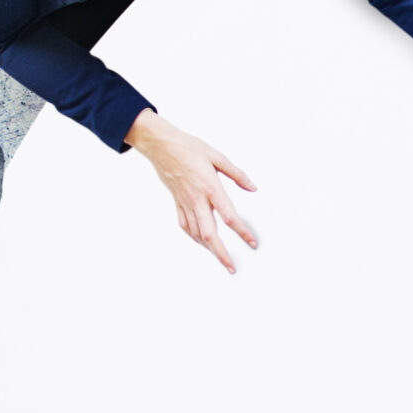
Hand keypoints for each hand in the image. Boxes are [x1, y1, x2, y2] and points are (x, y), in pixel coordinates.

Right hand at [125, 110, 260, 272]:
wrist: (160, 145)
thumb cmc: (188, 147)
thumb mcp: (217, 156)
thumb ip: (237, 175)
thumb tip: (253, 188)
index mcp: (211, 188)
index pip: (229, 217)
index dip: (242, 233)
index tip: (252, 243)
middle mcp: (197, 200)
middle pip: (210, 234)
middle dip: (222, 254)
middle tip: (232, 267)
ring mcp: (185, 203)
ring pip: (196, 234)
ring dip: (209, 249)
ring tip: (221, 260)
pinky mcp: (176, 203)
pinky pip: (185, 226)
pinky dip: (194, 238)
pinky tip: (202, 243)